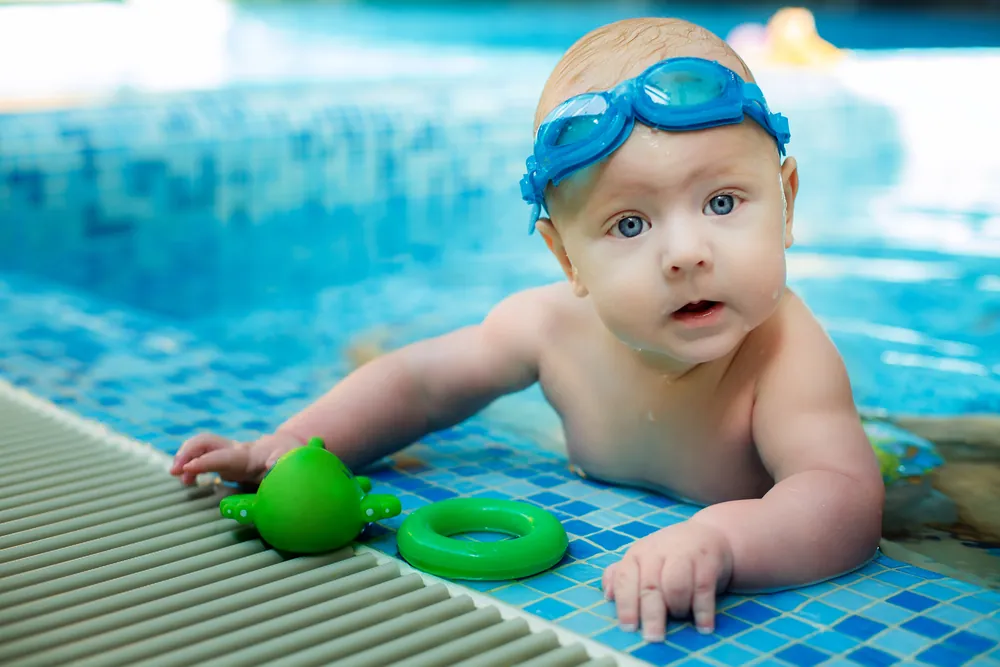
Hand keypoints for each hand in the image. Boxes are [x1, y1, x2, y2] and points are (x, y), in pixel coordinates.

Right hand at [170, 432, 304, 484]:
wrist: (295, 449)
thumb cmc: (295, 460)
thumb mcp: (296, 467)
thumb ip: (284, 475)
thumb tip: (274, 484)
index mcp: (253, 455)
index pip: (225, 457)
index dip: (206, 462)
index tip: (187, 469)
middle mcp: (237, 451)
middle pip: (207, 441)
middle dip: (188, 452)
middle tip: (176, 471)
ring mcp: (230, 455)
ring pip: (202, 447)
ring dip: (186, 458)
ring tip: (179, 478)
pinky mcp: (226, 463)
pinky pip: (204, 458)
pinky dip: (192, 467)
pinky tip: (188, 482)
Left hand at [602, 520, 732, 640]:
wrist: (710, 534)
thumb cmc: (670, 554)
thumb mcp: (644, 560)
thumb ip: (622, 576)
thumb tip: (607, 595)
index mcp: (637, 554)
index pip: (625, 579)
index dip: (625, 605)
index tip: (628, 628)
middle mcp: (657, 553)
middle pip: (650, 586)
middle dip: (651, 615)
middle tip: (653, 637)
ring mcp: (683, 555)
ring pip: (675, 586)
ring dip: (677, 608)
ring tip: (680, 618)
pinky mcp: (707, 562)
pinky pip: (703, 589)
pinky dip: (703, 611)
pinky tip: (703, 626)